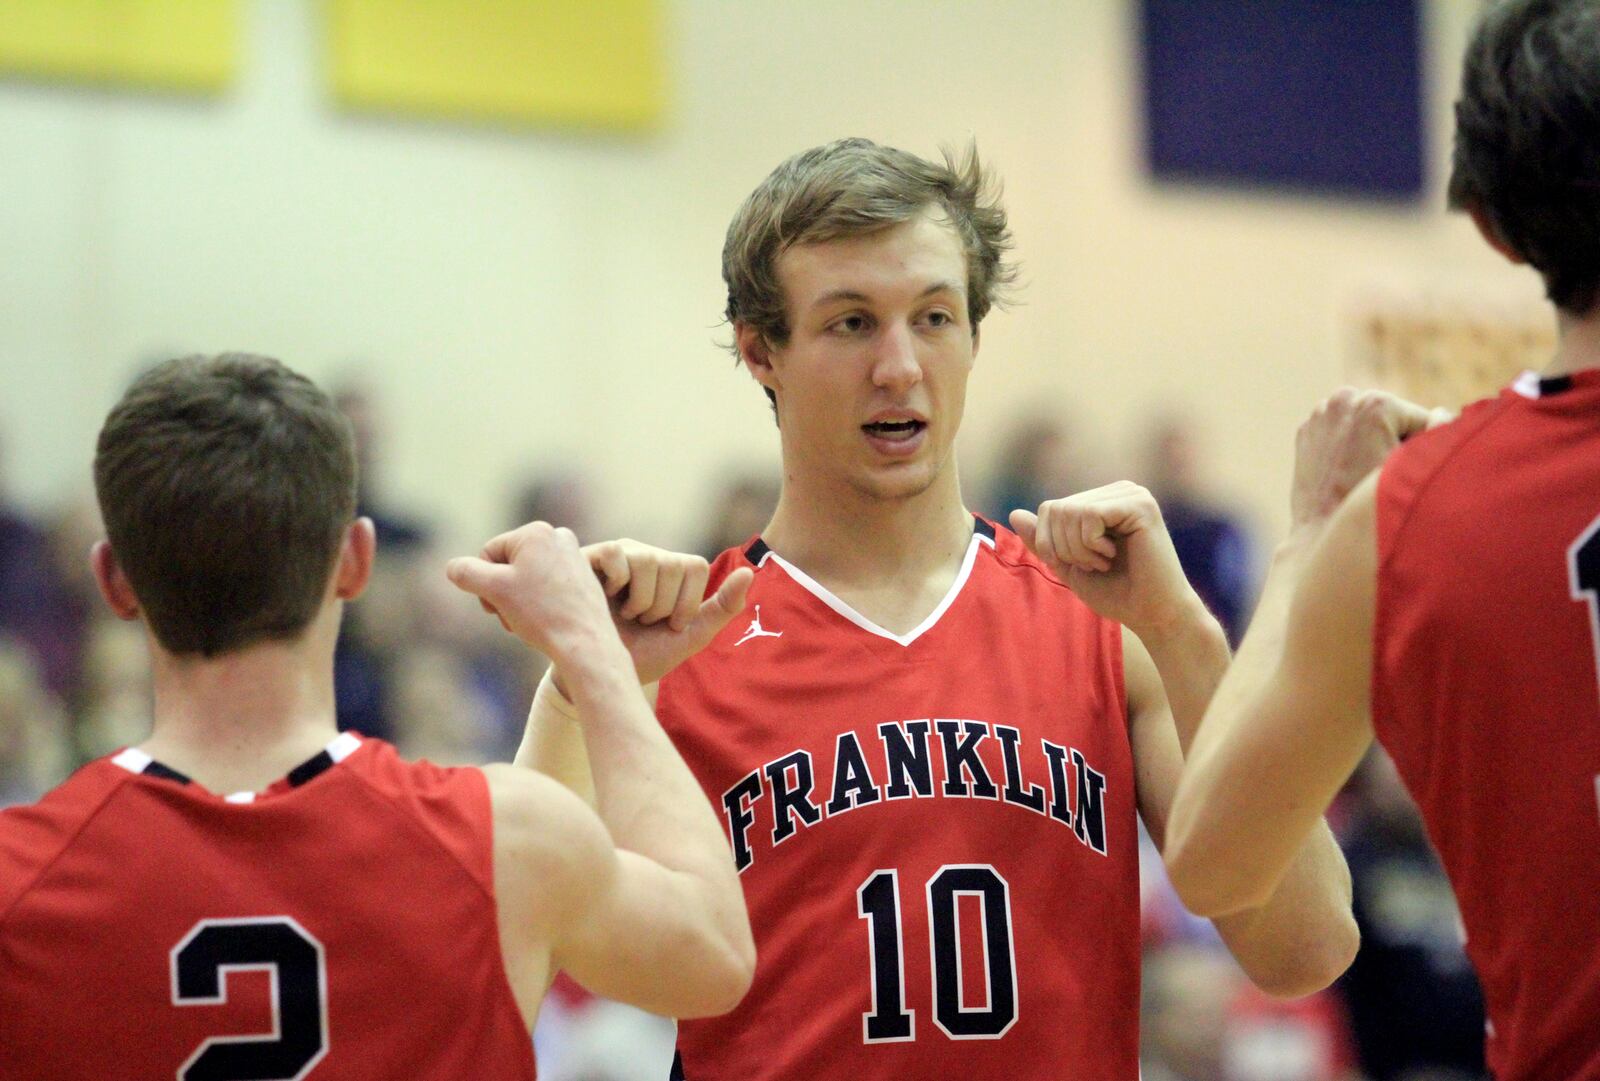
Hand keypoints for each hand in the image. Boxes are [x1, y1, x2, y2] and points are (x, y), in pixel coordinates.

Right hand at [445, 522, 621, 671]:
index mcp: (536, 532)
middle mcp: (559, 537)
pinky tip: (545, 623)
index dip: (484, 583)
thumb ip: (466, 573)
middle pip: (509, 565)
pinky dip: (539, 605)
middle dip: (503, 594)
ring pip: (527, 579)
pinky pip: (547, 588)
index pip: (489, 553)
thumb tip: (454, 567)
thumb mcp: (495, 590)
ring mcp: (574, 557)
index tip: (495, 606)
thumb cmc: (541, 614)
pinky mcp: (583, 578)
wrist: (585, 644)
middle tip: (510, 618)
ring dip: (518, 602)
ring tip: (528, 623)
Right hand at [584, 539, 753, 684]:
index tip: (669, 624)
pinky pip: (616, 555)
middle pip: (673, 565)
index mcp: (672, 571)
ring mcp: (620, 554)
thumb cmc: (643, 655)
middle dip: (660, 607)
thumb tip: (750, 572)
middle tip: (640, 622)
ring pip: (647, 561)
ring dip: (638, 602)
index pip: (696, 567)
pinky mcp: (591, 557)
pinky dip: (615, 585)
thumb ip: (722, 608)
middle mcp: (648, 556)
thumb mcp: (690, 636)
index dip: (686, 603)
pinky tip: (604, 599)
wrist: (600, 676)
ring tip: (623, 616)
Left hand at [1009, 482, 1203, 639]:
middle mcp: (1118, 490)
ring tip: (1106, 562)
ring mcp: (1131, 494)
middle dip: (1065, 548)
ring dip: (1080, 549)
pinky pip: (1089, 516)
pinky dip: (1092, 545)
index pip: (1050, 508)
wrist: (1153, 615)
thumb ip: (1043, 541)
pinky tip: (1115, 555)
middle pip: (1056, 509)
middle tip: (1097, 566)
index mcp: (1103, 500)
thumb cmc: (1117, 593)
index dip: (1051, 544)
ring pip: (1070, 512)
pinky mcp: (1141, 504)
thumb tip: (1014, 514)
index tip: (1082, 564)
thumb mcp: (1069, 566)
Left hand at [1291, 388, 1436, 528]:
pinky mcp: (1307, 429)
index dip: (1424, 451)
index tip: (1407, 475)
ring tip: (1365, 477)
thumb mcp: (1414, 470)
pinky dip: (1349, 446)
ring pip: (1368, 424)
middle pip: (1393, 419)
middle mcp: (1344, 398)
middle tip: (1384, 478)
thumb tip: (1443, 412)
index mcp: (1375, 403)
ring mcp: (1321, 412)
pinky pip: (1343, 432)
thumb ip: (1439, 435)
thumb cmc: (1373, 506)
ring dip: (1375, 442)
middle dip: (1397, 444)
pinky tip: (1347, 472)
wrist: (1319, 535)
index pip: (1422, 421)